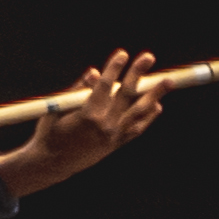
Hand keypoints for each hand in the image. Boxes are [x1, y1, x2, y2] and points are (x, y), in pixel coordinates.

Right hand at [0, 52, 171, 194]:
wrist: (52, 164)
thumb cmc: (50, 133)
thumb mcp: (57, 109)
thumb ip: (76, 90)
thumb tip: (94, 72)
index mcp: (87, 115)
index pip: (105, 85)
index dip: (114, 68)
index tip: (122, 54)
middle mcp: (104, 125)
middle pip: (125, 94)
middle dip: (137, 73)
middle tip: (148, 56)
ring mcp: (113, 136)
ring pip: (138, 112)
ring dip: (154, 95)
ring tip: (168, 82)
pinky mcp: (116, 145)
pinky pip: (136, 129)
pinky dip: (148, 117)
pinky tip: (157, 106)